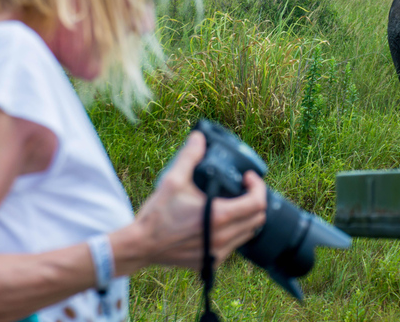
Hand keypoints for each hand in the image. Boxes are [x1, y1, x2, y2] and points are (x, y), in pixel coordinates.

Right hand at [123, 131, 266, 270]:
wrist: (141, 246)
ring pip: (248, 233)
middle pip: (258, 219)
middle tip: (244, 187)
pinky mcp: (212, 262)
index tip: (248, 177)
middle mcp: (223, 237)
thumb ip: (189, 156)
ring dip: (247, 216)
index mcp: (218, 216)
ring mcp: (219, 253)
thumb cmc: (157, 214)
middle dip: (256, 199)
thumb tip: (199, 137)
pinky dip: (235, 231)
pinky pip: (235, 245)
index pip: (257, 202)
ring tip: (235, 202)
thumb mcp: (172, 180)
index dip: (258, 186)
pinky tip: (223, 220)